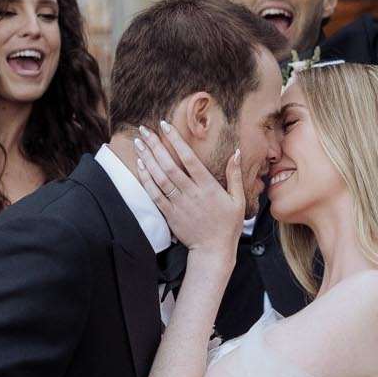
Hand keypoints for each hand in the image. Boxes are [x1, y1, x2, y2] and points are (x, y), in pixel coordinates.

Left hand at [133, 122, 244, 258]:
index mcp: (208, 187)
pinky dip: (146, 179)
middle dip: (155, 145)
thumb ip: (235, 175)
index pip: (189, 158)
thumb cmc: (228, 225)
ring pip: (159, 178)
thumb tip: (236, 152)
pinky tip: (140, 166)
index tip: (165, 125)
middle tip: (144, 130)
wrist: (213, 251)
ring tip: (138, 143)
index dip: (176, 140)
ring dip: (147, 159)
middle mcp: (191, 193)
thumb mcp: (238, 200)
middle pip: (169, 165)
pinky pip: (155, 194)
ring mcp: (179, 204)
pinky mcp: (170, 214)